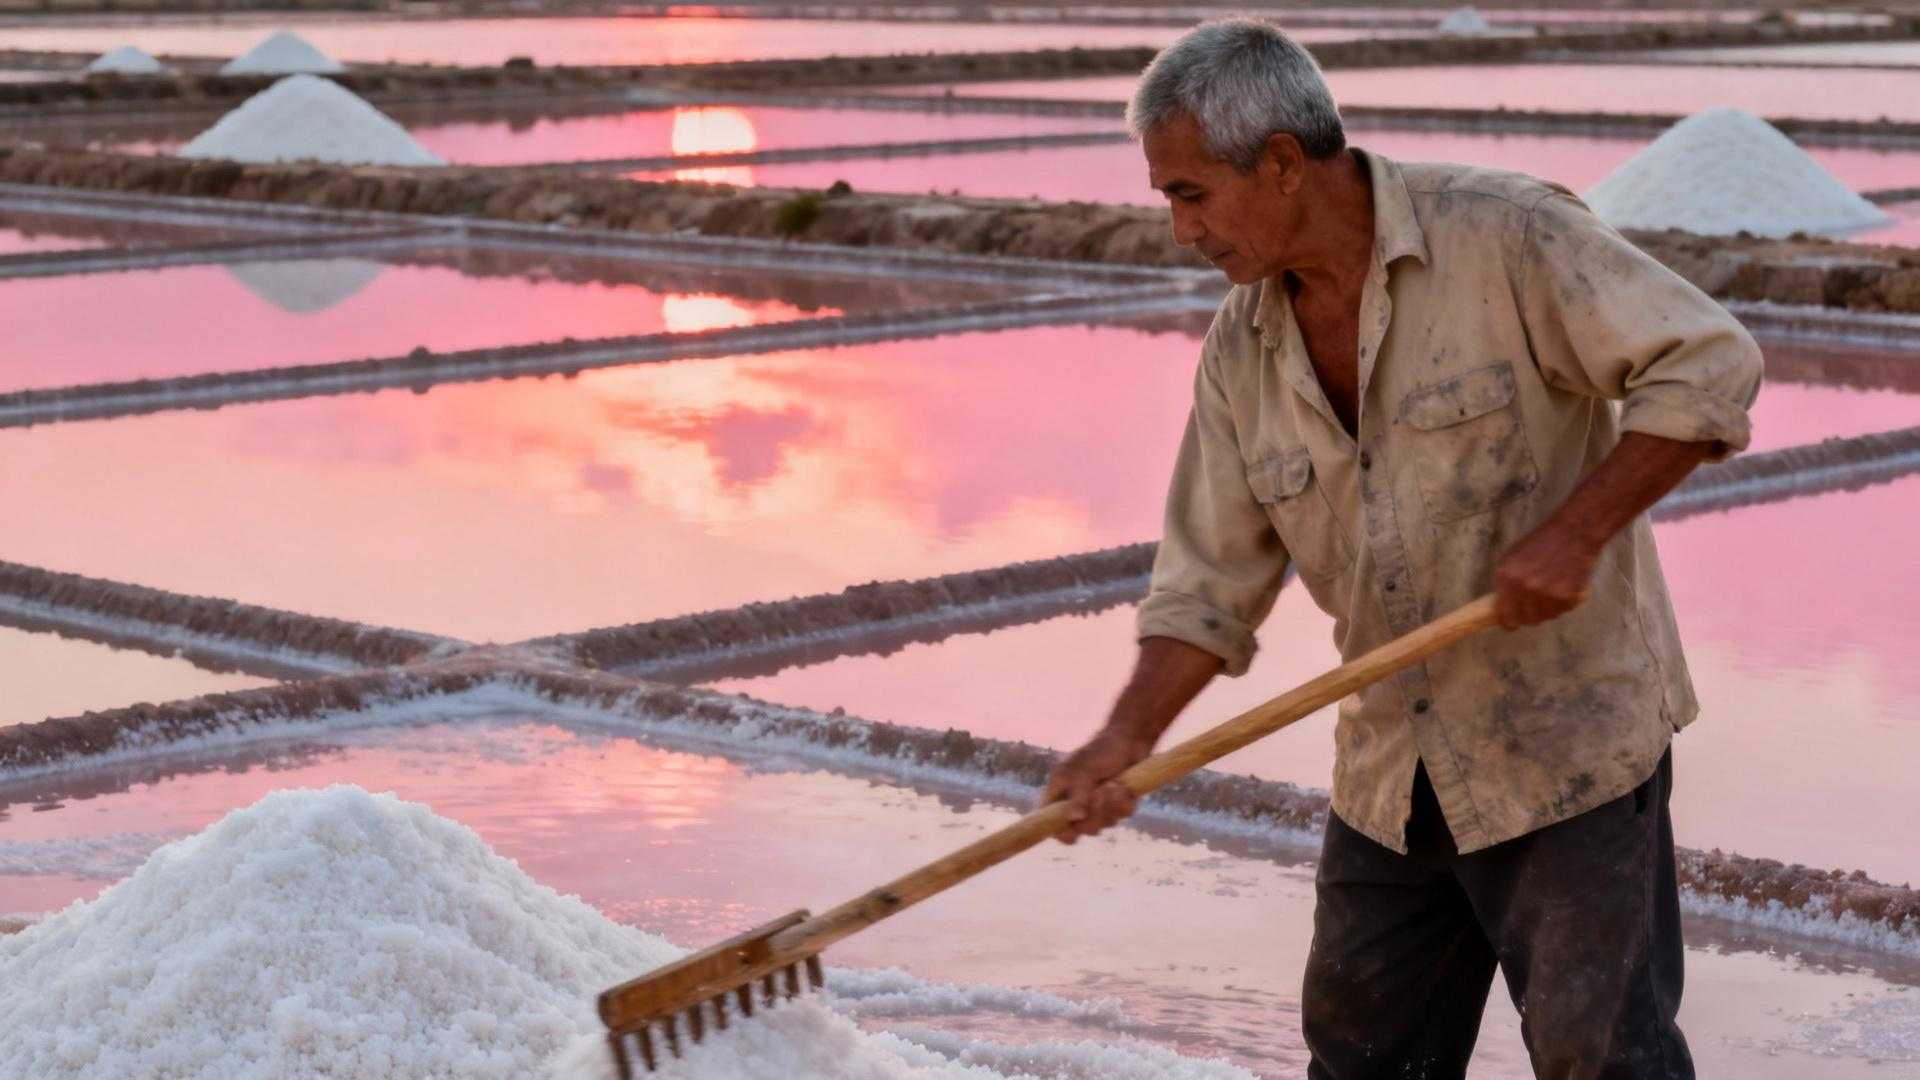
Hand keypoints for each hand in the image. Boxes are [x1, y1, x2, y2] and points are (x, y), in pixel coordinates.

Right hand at [1038, 727, 1151, 844]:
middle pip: (1080, 829)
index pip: (1050, 822)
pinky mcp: (1117, 806)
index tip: (1073, 831)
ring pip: (1103, 825)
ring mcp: (1098, 807)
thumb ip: (1078, 795)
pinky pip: (1121, 817)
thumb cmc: (1100, 750)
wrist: (1130, 740)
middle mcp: (1076, 804)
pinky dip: (1125, 802)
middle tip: (1100, 793)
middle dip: (1094, 814)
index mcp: (1060, 794)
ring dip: (1112, 805)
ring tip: (1114, 783)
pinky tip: (1124, 787)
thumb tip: (1074, 818)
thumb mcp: (1084, 770)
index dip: (1059, 832)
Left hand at [1493, 522, 1600, 629]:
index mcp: (1506, 576)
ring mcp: (1546, 594)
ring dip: (1547, 610)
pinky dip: (1562, 604)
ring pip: (1545, 617)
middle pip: (1526, 620)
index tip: (1512, 623)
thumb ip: (1506, 583)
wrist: (1573, 533)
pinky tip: (1563, 588)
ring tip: (1551, 591)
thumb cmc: (1542, 542)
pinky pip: (1561, 611)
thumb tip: (1502, 606)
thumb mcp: (1513, 558)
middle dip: (1529, 615)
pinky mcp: (1566, 596)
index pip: (1505, 615)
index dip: (1509, 621)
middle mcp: (1524, 588)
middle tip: (1535, 605)